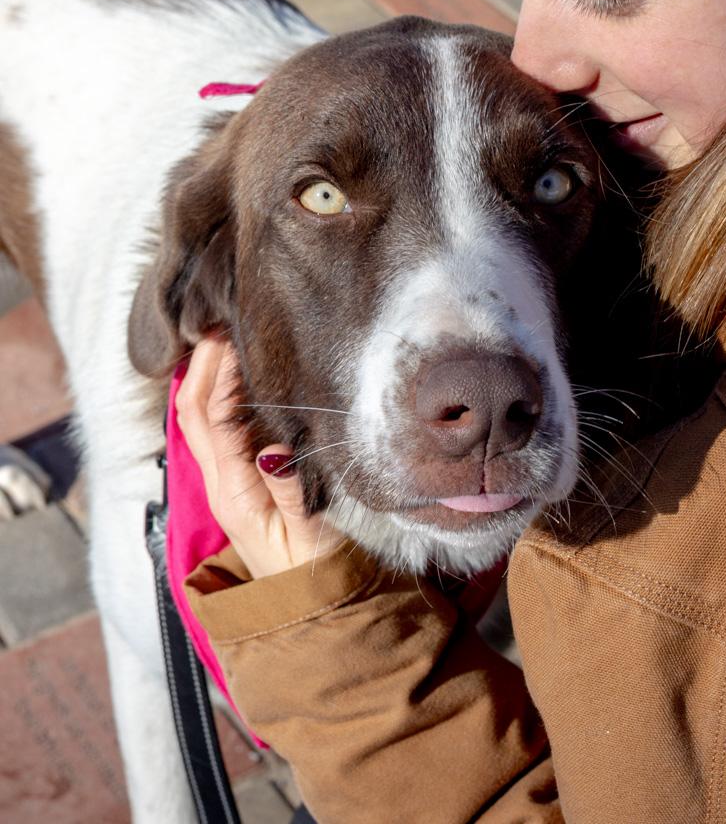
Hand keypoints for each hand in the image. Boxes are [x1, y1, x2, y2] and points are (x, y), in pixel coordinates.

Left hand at [175, 336, 345, 578]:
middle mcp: (223, 484)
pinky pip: (223, 428)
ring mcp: (231, 483)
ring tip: (231, 333)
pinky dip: (226, 394)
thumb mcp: (311, 538)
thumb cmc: (322, 577)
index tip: (235, 328)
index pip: (211, 417)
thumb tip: (272, 448)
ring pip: (204, 417)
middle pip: (194, 409)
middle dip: (204, 360)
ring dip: (210, 373)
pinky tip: (246, 376)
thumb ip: (292, 493)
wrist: (323, 617)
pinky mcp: (245, 483)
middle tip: (225, 315)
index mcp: (234, 493)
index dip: (218, 370)